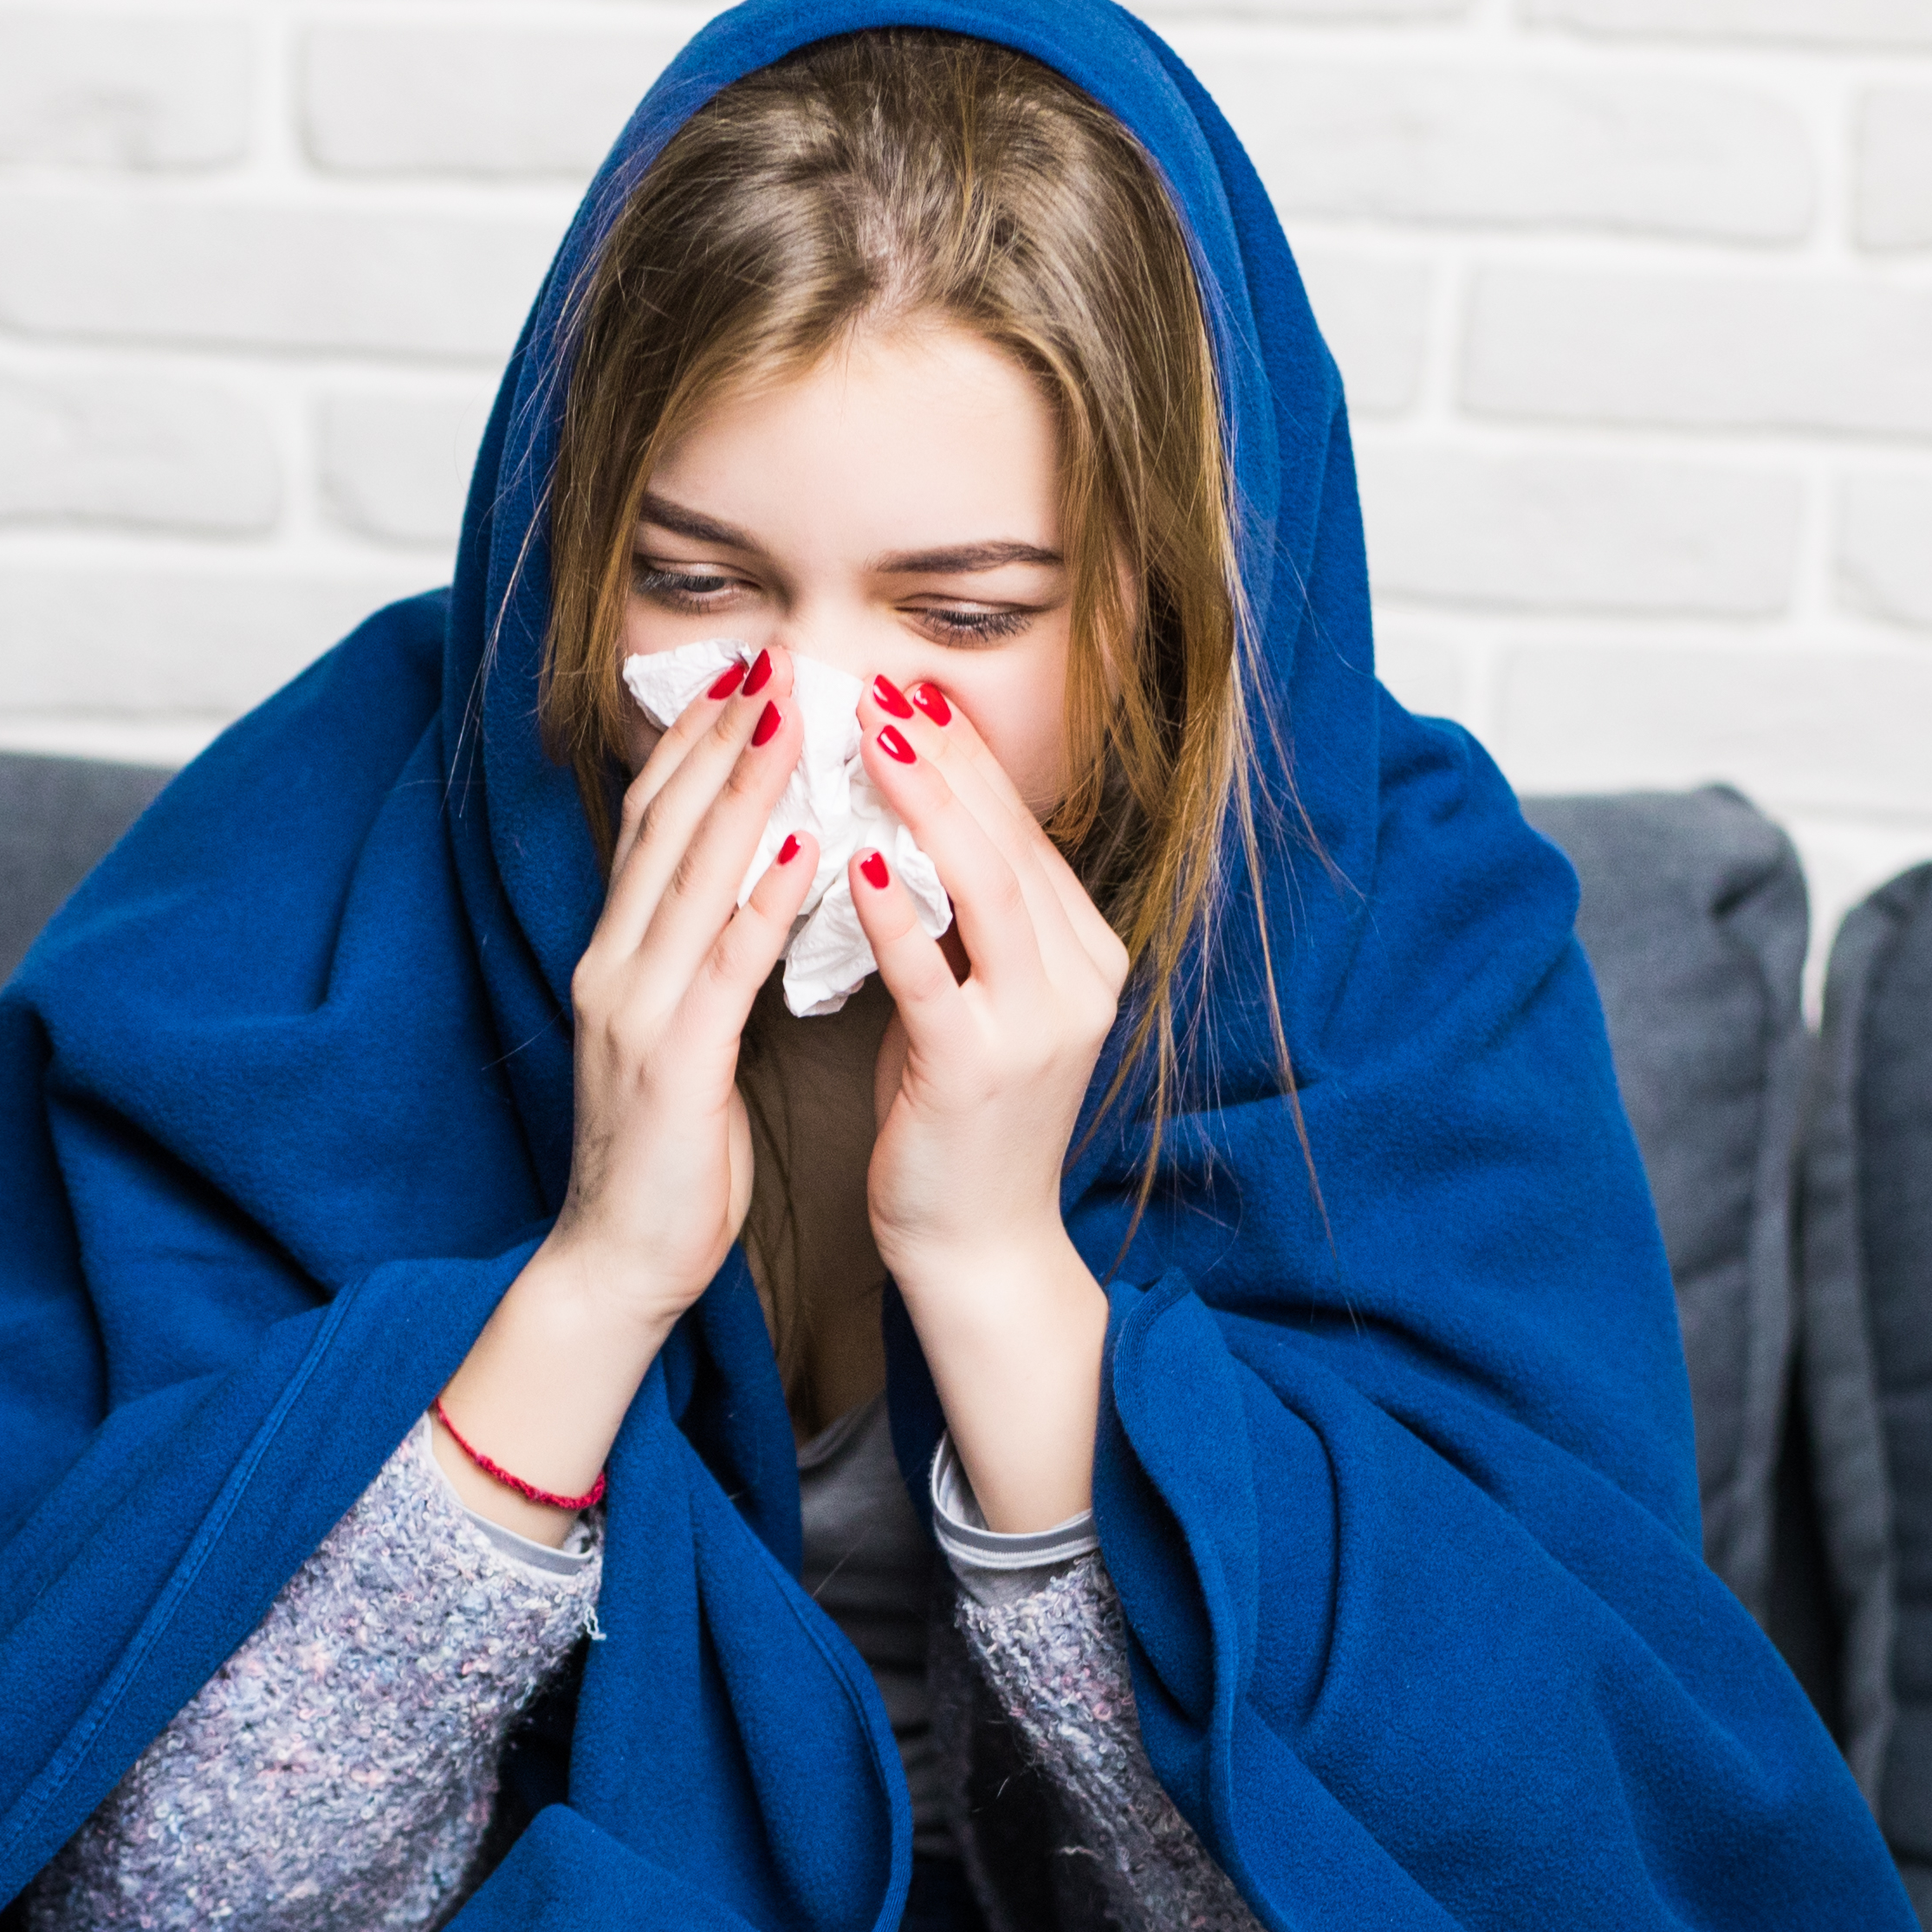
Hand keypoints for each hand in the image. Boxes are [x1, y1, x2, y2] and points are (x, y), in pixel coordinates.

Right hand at [537, 648, 806, 1335]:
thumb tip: (761, 881)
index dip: (695, 741)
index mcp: (616, 955)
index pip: (650, 822)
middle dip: (720, 736)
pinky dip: (763, 900)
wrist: (621, 1260)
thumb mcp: (682, 1033)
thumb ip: (705, 958)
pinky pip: (723, 965)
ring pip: (690, 876)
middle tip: (776, 657)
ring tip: (794, 718)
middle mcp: (612, 966)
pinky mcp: (672, 1065)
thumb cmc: (671, 1153)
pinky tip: (806, 848)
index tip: (749, 673)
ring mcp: (633, 1011)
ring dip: (743, 789)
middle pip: (662, 824)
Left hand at [839, 672, 1124, 1528]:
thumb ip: (957, 919)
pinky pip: (935, 975)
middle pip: (1004, 839)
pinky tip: (850, 864)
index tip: (902, 689)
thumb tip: (905, 821)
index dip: (961, 756)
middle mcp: (1078, 977)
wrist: (976, 1248)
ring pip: (981, 886)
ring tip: (867, 738)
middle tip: (876, 684)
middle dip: (941, 756)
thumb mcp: (971, 1000)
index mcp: (1081, 951)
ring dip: (922, 805)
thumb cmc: (954, 1121)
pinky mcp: (981, 1070)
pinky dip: (895, 916)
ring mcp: (1038, 1024)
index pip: (1018, 830)